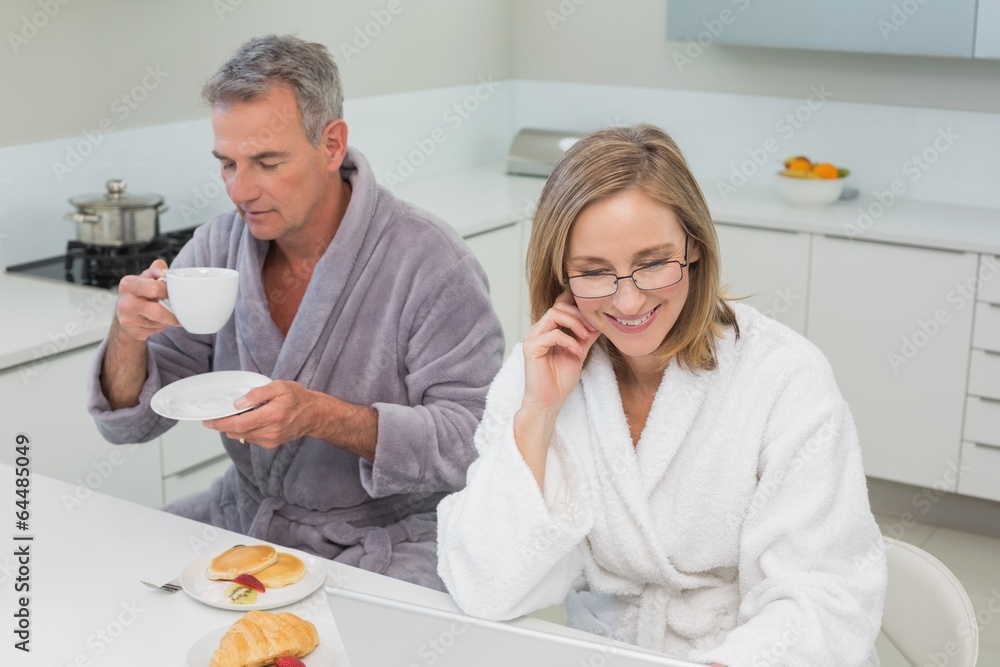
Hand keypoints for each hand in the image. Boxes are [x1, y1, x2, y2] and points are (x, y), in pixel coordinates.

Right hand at [113, 259, 178, 340]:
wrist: (126, 311)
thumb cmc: (141, 291)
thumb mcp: (147, 276)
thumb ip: (158, 269)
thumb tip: (167, 273)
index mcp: (128, 284)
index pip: (154, 288)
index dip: (169, 291)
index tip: (177, 292)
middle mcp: (125, 303)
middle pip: (157, 311)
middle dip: (173, 311)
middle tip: (182, 309)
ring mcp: (127, 320)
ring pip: (159, 323)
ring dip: (170, 320)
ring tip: (173, 314)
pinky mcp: (133, 332)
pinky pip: (156, 331)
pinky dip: (163, 327)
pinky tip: (162, 321)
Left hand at [203, 380, 317, 448]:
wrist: (313, 414)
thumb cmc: (297, 398)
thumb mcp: (279, 386)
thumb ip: (257, 393)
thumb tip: (238, 403)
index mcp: (272, 415)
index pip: (239, 423)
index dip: (220, 423)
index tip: (208, 421)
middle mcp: (270, 431)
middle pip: (237, 431)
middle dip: (223, 424)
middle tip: (217, 415)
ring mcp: (270, 440)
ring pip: (241, 436)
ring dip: (235, 427)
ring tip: (239, 414)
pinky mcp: (270, 444)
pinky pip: (250, 438)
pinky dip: (245, 430)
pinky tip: (251, 420)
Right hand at [520, 290, 600, 415]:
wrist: (549, 402)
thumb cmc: (560, 380)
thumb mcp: (579, 352)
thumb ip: (586, 336)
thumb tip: (600, 321)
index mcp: (548, 329)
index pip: (559, 305)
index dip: (576, 303)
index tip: (594, 313)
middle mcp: (538, 330)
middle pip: (558, 306)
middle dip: (579, 314)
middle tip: (593, 328)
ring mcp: (533, 337)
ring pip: (554, 314)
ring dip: (574, 323)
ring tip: (585, 337)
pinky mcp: (531, 348)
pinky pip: (552, 334)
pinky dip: (568, 340)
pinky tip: (576, 351)